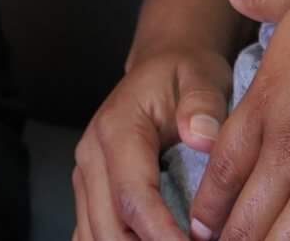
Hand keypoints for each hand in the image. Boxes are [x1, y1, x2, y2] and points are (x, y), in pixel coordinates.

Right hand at [72, 42, 233, 240]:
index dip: (161, 234)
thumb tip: (202, 137)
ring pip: (95, 237)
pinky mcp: (89, 193)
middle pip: (108, 229)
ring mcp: (85, 178)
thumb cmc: (184, 73)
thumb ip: (203, 104)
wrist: (160, 66)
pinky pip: (92, 235)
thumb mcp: (203, 76)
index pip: (133, 197)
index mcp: (116, 130)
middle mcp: (91, 157)